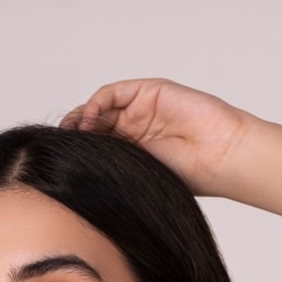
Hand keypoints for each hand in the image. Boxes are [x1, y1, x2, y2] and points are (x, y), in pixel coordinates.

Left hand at [59, 78, 255, 197]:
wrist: (221, 156)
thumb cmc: (193, 176)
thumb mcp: (143, 178)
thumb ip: (116, 173)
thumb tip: (79, 190)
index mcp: (134, 152)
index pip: (98, 147)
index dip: (78, 152)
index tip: (62, 165)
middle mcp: (135, 128)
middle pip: (94, 125)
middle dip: (75, 135)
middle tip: (60, 148)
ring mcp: (141, 109)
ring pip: (100, 108)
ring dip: (82, 119)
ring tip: (73, 135)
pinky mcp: (148, 92)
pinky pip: (113, 94)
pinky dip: (96, 104)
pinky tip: (89, 121)